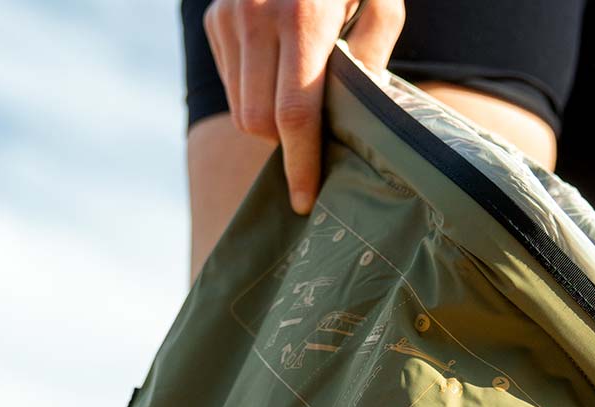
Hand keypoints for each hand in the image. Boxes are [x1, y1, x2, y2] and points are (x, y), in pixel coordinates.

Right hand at [202, 0, 404, 214]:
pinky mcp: (215, 19)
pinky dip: (255, 92)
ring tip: (298, 97)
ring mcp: (229, 16)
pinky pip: (231, 85)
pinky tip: (277, 69)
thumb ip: (370, 55)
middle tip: (315, 134)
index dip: (300, 164)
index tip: (305, 200)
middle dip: (287, 143)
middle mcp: (256, 14)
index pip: (294, 115)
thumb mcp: (379, 0)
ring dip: (270, 121)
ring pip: (242, 111)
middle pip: (260, 123)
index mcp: (302, 14)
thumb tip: (353, 114)